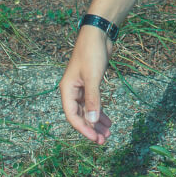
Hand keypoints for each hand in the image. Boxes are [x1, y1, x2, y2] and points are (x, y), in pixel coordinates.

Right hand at [60, 27, 113, 143]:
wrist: (98, 35)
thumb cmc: (92, 54)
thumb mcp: (93, 77)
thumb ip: (93, 99)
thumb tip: (93, 121)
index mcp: (67, 91)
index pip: (73, 116)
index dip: (84, 129)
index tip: (96, 138)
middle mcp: (72, 91)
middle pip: (81, 115)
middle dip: (92, 128)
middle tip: (104, 140)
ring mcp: (82, 88)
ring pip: (88, 110)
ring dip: (97, 122)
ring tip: (108, 133)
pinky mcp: (91, 84)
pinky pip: (94, 103)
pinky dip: (101, 112)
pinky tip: (108, 120)